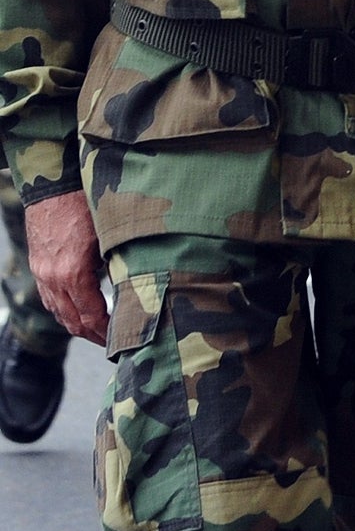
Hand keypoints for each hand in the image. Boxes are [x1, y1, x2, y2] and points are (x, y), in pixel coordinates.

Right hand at [24, 189, 107, 345]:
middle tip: (113, 344)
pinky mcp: (39, 267)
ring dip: (78, 325)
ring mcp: (42, 274)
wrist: (53, 187)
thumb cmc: (86, 205)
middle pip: (72, 321)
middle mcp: (53, 279)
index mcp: (73, 273)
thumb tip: (139, 283)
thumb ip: (119, 262)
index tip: (121, 340)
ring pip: (59, 312)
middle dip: (93, 335)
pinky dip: (65, 310)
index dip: (106, 331)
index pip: (90, 315)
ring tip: (99, 331)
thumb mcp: (110, 235)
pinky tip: (79, 311)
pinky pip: (50, 299)